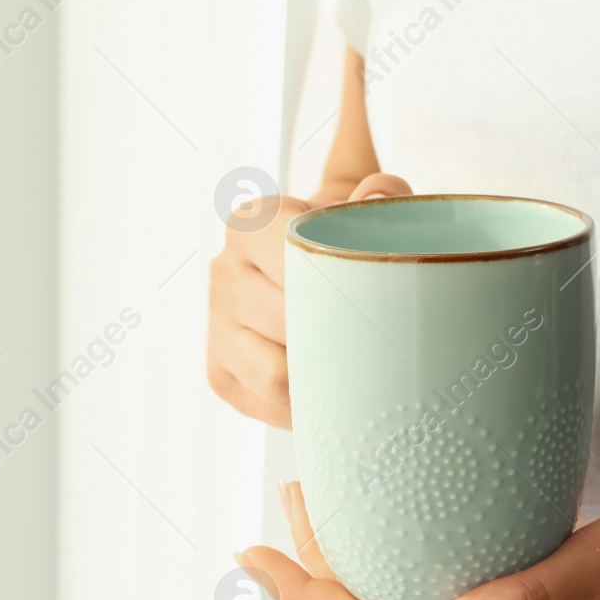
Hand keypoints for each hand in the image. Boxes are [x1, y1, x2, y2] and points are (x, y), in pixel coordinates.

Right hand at [207, 174, 411, 427]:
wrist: (306, 280)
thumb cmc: (338, 245)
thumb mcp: (365, 211)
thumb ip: (383, 193)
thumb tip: (375, 198)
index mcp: (251, 225)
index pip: (293, 259)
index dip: (339, 285)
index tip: (371, 297)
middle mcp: (222, 273)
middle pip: (287, 322)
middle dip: (337, 335)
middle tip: (377, 340)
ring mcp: (215, 327)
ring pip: (274, 373)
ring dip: (319, 377)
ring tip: (353, 369)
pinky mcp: (219, 374)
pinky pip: (266, 404)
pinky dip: (304, 405)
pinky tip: (327, 388)